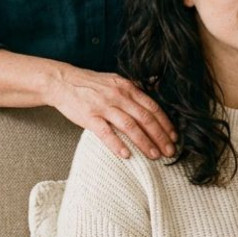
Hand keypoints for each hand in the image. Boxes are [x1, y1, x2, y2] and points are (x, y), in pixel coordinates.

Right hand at [48, 65, 176, 160]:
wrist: (63, 82)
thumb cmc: (90, 84)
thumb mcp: (115, 80)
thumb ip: (133, 89)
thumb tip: (153, 94)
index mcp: (127, 87)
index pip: (152, 107)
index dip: (166, 123)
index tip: (174, 137)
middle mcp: (118, 96)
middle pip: (145, 118)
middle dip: (160, 136)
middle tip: (170, 151)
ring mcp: (104, 106)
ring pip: (130, 126)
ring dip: (144, 142)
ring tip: (154, 155)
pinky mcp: (89, 117)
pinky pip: (106, 133)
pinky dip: (118, 144)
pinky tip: (127, 155)